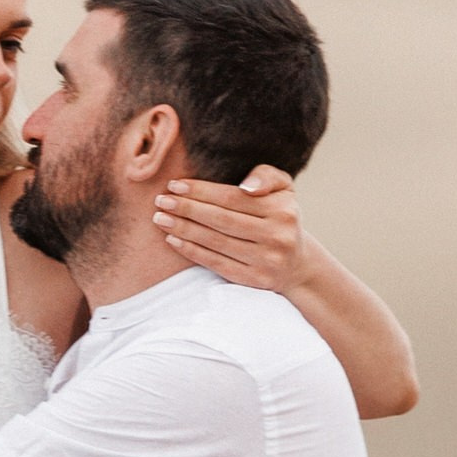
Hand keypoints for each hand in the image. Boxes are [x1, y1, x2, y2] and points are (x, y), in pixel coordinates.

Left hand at [152, 164, 306, 289]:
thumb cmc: (280, 217)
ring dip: (183, 229)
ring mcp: (266, 261)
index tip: (175, 185)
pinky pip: (217, 264)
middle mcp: (277, 237)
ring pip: (216, 242)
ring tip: (161, 219)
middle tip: (161, 201)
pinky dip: (192, 251)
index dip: (201, 191)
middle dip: (187, 209)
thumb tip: (246, 186)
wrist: (296, 263)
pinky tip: (173, 240)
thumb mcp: (283, 190)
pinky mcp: (254, 280)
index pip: (233, 198)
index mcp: (282, 211)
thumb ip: (266, 176)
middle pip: (222, 219)